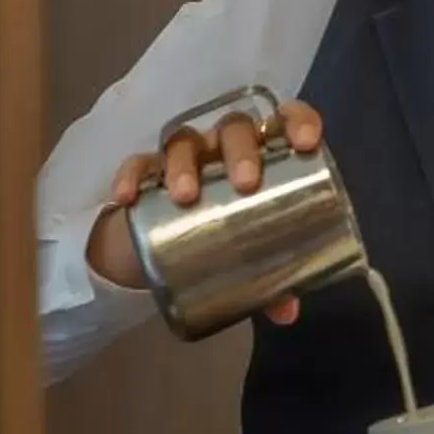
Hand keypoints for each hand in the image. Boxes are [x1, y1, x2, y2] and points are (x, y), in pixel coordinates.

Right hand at [84, 99, 324, 322]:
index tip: (306, 143)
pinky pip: (136, 164)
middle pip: (234, 129)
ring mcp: (184, 157)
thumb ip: (273, 279)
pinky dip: (131, 177)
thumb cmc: (226, 233)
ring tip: (186, 197)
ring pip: (184, 141)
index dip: (298, 122)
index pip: (284, 120)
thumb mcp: (252, 256)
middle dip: (242, 151)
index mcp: (263, 155)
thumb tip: (287, 313)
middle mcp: (224, 147)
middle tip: (247, 184)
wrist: (164, 244)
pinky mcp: (145, 175)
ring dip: (185, 164)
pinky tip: (128, 198)